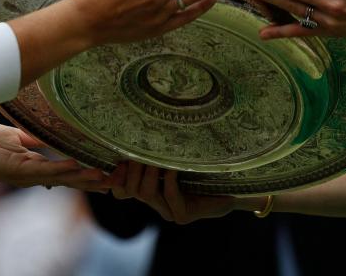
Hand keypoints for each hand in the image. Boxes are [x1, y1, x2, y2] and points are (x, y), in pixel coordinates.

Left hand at [0, 123, 107, 190]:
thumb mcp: (14, 137)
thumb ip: (34, 140)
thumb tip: (54, 134)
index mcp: (33, 165)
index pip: (64, 171)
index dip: (85, 173)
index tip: (106, 173)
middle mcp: (33, 174)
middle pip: (69, 180)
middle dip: (92, 181)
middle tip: (116, 181)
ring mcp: (27, 174)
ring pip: (62, 177)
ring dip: (84, 177)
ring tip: (105, 177)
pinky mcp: (19, 170)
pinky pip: (46, 170)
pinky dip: (64, 169)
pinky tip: (79, 167)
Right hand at [108, 162, 234, 224]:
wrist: (232, 185)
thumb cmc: (201, 165)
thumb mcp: (174, 155)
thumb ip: (155, 150)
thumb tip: (132, 128)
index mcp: (149, 190)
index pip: (120, 190)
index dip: (113, 178)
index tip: (118, 158)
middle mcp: (156, 203)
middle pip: (130, 190)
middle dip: (133, 168)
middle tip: (140, 150)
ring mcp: (168, 212)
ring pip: (146, 193)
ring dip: (149, 171)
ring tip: (155, 155)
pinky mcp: (183, 216)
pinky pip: (169, 196)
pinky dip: (169, 179)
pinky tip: (173, 167)